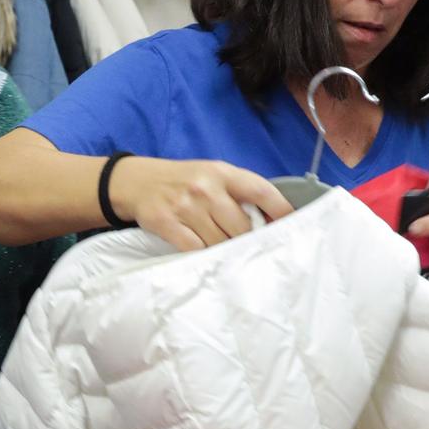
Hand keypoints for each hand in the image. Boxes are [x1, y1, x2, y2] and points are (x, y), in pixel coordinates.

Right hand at [110, 157, 292, 251]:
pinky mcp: (167, 224)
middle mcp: (206, 188)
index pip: (262, 191)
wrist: (137, 182)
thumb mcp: (211, 175)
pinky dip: (204, 256)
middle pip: (242, 226)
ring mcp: (186, 206)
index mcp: (222, 172)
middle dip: (247, 240)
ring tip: (223, 250)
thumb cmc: (183, 181)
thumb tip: (271, 220)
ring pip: (220, 242)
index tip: (291, 227)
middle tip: (247, 248)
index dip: (281, 211)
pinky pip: (196, 250)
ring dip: (225, 251)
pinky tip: (204, 255)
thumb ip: (239, 192)